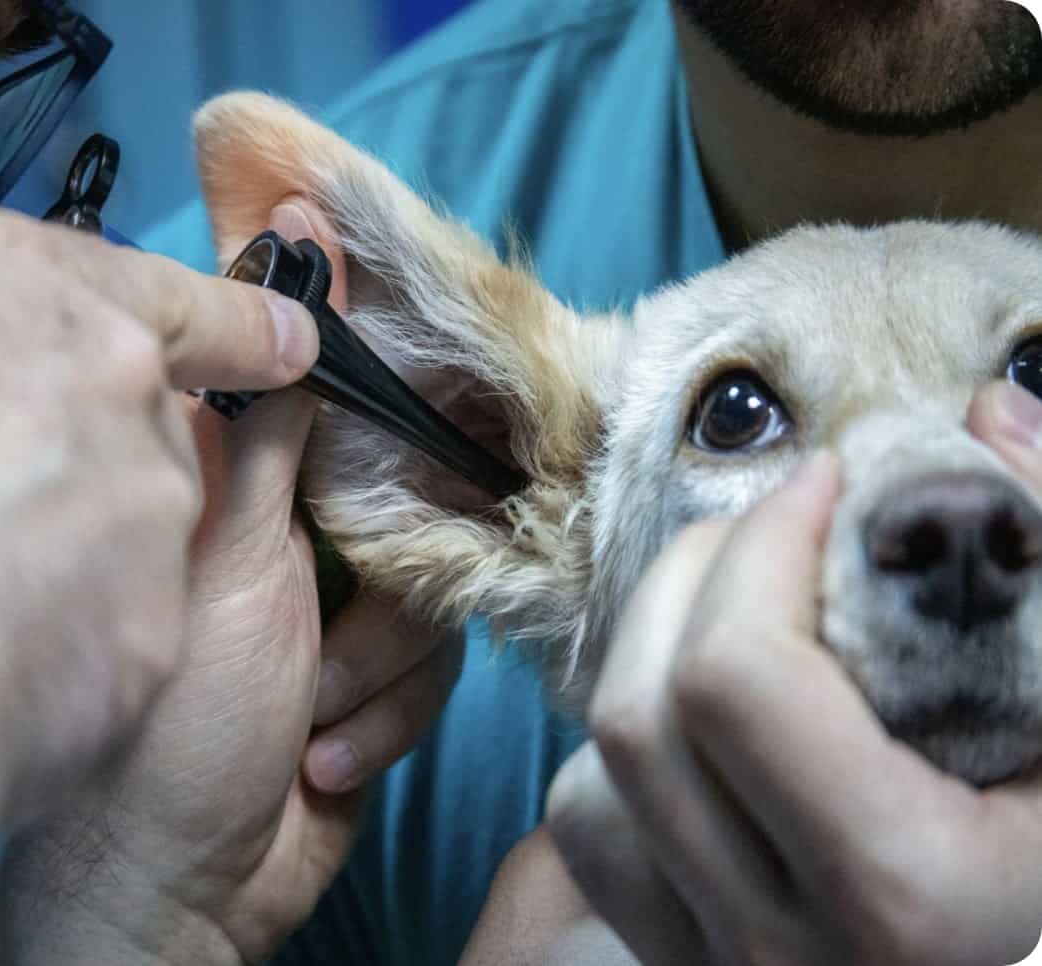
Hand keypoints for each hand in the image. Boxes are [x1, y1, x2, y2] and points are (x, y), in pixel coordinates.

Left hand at [0, 198, 463, 965]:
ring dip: (376, 673)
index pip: (343, 408)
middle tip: (332, 634)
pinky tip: (319, 762)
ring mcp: (341, 611)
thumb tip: (292, 279)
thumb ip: (271, 429)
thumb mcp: (232, 558)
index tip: (442, 403)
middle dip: (384, 591)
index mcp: (251, 491)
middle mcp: (299, 540)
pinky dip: (383, 719)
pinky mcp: (379, 678)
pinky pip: (437, 668)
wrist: (197, 884)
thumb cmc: (182, 720)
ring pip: (434, 591)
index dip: (392, 402)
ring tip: (306, 718)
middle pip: (412, 504)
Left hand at [547, 439, 1041, 965]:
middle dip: (694, 573)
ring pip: (594, 766)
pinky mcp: (662, 953)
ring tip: (740, 602)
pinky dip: (629, 740)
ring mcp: (705, 958)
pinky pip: (585, 821)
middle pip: (641, 712)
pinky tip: (710, 719)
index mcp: (904, 892)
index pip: (740, 683)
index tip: (821, 485)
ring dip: (654, 647)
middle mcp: (779, 948)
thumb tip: (989, 413)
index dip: (762, 546)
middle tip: (771, 525)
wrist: (980, 957)